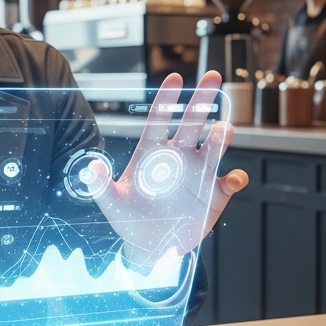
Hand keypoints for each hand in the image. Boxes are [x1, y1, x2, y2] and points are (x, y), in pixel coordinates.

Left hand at [93, 71, 247, 264]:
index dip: (167, 99)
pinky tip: (234, 179)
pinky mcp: (215, 193)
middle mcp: (179, 156)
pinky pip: (230, 181)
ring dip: (220, 137)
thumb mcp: (112, 204)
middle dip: (202, 100)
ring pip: (214, 148)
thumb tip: (89, 165)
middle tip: (212, 77)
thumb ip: (100, 185)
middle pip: (192, 122)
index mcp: (152, 152)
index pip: (159, 119)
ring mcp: (199, 173)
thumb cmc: (129, 219)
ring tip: (223, 130)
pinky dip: (235, 178)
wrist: (150, 247)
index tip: (175, 79)